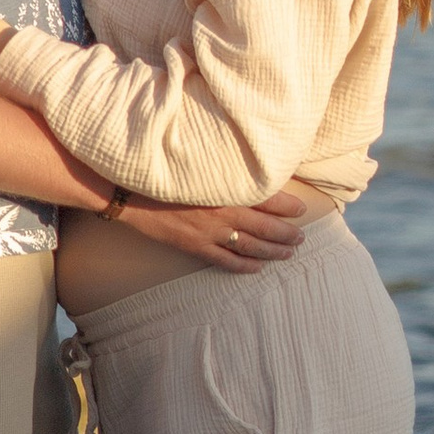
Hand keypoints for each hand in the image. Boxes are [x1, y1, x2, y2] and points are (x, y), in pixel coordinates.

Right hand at [114, 186, 311, 271]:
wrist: (132, 193)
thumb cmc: (166, 173)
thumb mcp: (198, 166)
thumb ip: (225, 169)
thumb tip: (249, 170)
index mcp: (226, 189)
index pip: (268, 199)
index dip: (288, 206)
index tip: (302, 208)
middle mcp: (222, 213)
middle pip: (265, 227)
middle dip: (287, 234)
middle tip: (301, 237)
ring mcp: (210, 233)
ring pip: (251, 247)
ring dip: (273, 251)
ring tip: (289, 253)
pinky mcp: (196, 247)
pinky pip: (227, 261)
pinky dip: (245, 266)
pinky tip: (258, 267)